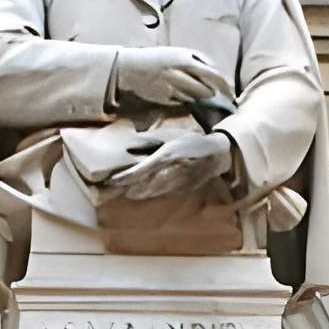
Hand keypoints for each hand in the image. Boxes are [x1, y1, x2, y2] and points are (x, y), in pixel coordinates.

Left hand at [106, 129, 233, 204]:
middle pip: (143, 185)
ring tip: (126, 194)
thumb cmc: (192, 140)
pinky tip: (144, 193)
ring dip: (138, 194)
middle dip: (128, 188)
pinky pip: (162, 194)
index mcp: (165, 156)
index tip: (111, 180)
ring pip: (152, 192)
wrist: (217, 154)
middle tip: (113, 190)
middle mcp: (169, 172)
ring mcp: (176, 184)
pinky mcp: (181, 190)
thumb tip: (131, 144)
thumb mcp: (170, 134)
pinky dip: (151, 194)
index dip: (125, 177)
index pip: (140, 170)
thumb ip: (151, 140)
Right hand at [114, 47, 232, 111]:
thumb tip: (214, 71)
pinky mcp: (165, 98)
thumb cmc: (155, 59)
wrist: (129, 68)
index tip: (231, 91)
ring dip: (206, 99)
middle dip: (219, 94)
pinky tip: (194, 102)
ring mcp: (172, 86)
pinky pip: (184, 102)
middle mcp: (180, 71)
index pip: (212, 72)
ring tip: (212, 102)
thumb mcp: (177, 53)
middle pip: (208, 87)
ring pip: (197, 96)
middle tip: (227, 101)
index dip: (224, 84)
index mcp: (184, 57)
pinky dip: (192, 102)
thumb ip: (195, 60)